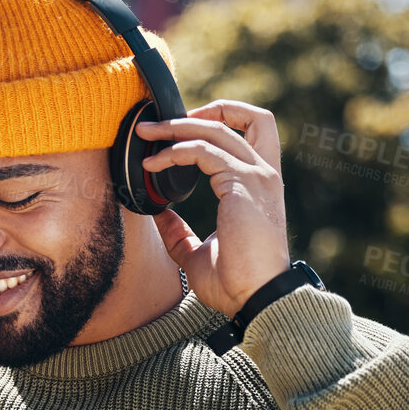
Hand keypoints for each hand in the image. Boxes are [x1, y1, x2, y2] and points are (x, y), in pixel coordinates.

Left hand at [138, 100, 291, 317]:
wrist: (256, 298)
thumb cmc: (235, 282)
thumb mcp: (197, 253)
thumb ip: (178, 232)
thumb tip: (157, 214)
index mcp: (259, 185)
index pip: (251, 131)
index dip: (219, 120)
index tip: (181, 132)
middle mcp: (264, 173)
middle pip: (244, 116)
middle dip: (200, 111)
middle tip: (158, 124)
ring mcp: (256, 176)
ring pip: (216, 129)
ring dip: (176, 127)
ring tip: (145, 135)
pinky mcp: (242, 183)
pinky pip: (204, 151)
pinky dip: (176, 151)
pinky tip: (153, 163)